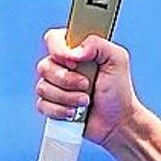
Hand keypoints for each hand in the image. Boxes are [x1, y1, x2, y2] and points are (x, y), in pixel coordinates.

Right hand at [35, 30, 141, 146]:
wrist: (118, 121)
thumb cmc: (118, 91)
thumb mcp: (117, 60)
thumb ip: (98, 45)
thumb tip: (74, 51)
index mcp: (75, 51)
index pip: (53, 39)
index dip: (59, 50)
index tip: (75, 62)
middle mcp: (61, 67)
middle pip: (44, 66)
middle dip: (67, 80)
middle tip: (87, 85)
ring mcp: (54, 87)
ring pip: (42, 87)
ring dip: (67, 97)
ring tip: (85, 101)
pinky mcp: (51, 105)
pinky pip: (42, 105)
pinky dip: (60, 110)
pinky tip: (74, 113)